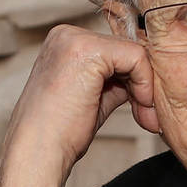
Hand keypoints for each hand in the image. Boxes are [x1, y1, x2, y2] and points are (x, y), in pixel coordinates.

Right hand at [0, 23, 158, 186]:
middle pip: (126, 49)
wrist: (39, 152)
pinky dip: (145, 83)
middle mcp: (66, 34)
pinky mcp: (89, 50)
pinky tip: (139, 106)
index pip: (115, 49)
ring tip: (144, 117)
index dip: (134, 79)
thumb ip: (114, 81)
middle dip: (142, 84)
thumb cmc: (60, 134)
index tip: (142, 109)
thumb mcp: (92, 98)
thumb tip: (142, 78)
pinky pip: (136, 57)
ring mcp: (75, 39)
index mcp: (63, 42)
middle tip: (148, 117)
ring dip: (145, 87)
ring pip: (134, 52)